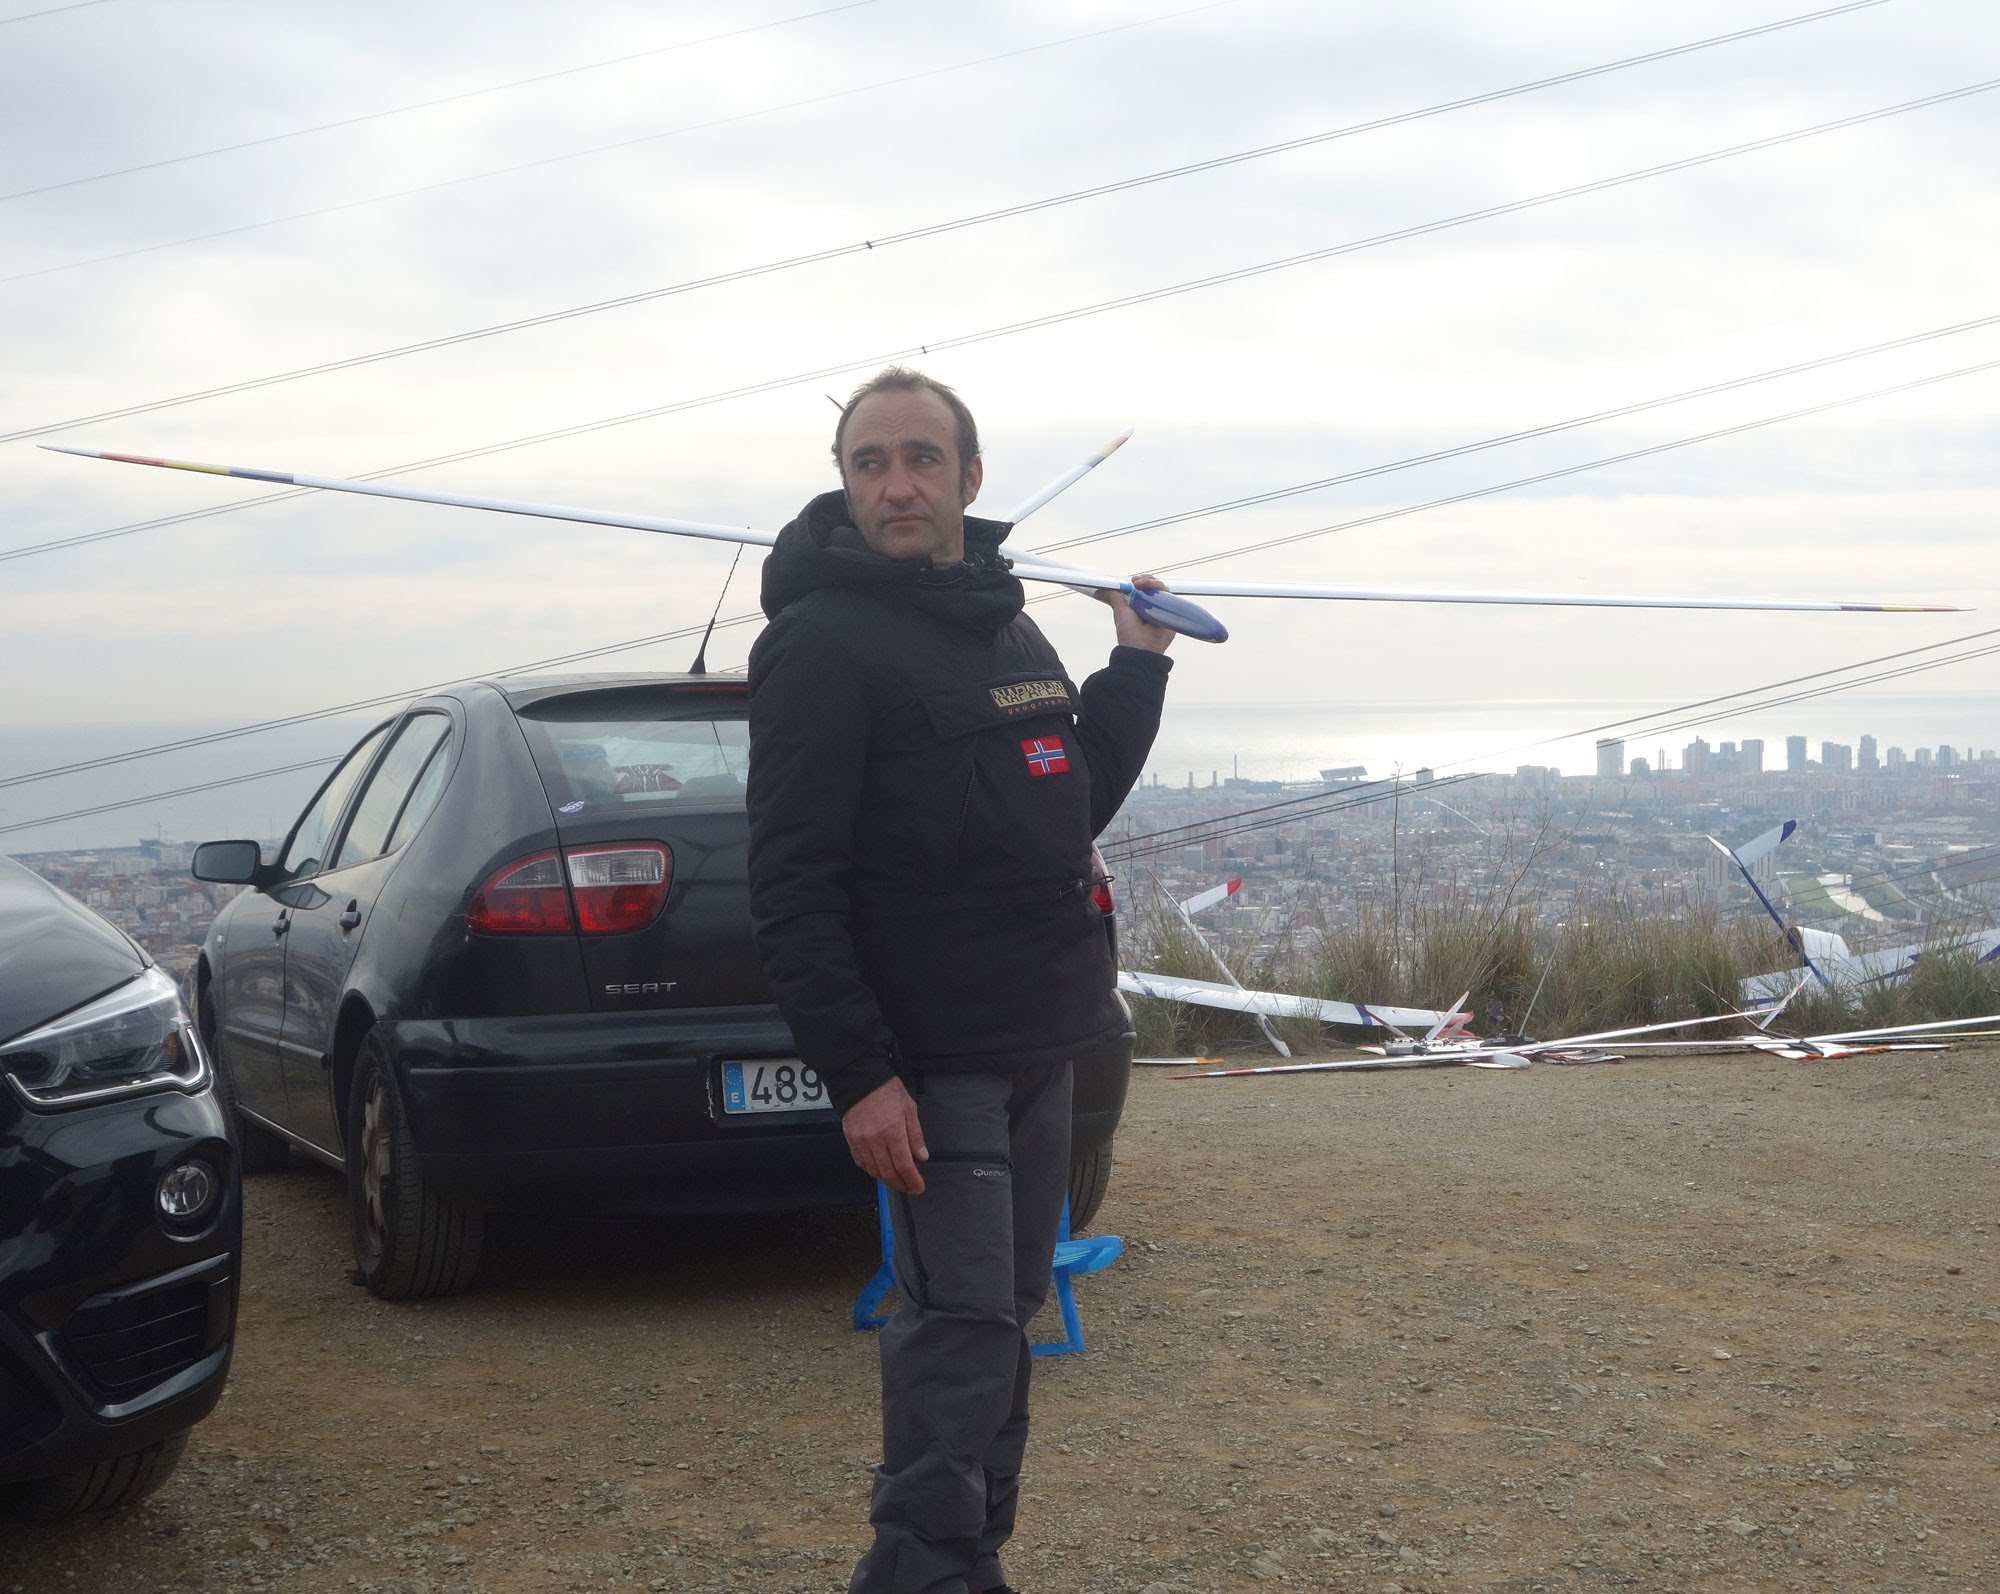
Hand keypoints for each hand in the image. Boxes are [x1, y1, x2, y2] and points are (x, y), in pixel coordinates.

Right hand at [842, 1077, 927, 1193]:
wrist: (861, 1081)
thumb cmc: (888, 1092)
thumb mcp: (909, 1109)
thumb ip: (915, 1135)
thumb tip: (921, 1157)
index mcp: (893, 1132)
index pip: (904, 1166)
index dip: (912, 1181)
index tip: (919, 1187)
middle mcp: (875, 1140)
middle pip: (888, 1173)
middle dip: (901, 1184)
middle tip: (909, 1187)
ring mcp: (861, 1142)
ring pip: (874, 1171)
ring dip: (887, 1180)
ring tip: (897, 1181)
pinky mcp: (851, 1140)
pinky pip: (861, 1162)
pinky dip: (872, 1170)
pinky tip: (880, 1170)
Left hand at [1108, 573, 1175, 653]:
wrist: (1141, 649)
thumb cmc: (1130, 635)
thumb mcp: (1120, 612)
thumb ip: (1113, 598)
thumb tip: (1100, 590)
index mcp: (1139, 605)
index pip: (1143, 587)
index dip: (1140, 580)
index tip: (1133, 580)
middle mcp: (1151, 607)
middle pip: (1153, 586)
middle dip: (1146, 579)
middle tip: (1137, 582)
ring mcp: (1161, 610)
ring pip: (1162, 590)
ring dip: (1154, 584)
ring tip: (1144, 585)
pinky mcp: (1171, 614)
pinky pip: (1171, 599)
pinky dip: (1165, 592)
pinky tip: (1157, 591)